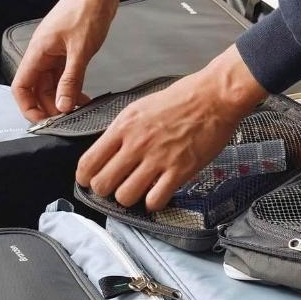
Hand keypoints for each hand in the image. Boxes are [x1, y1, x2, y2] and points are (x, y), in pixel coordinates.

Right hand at [12, 0, 146, 121]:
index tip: (44, 122)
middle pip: (36, 88)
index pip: (21, 86)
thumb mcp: (81, 50)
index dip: (28, 107)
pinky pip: (64, 74)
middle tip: (67, 121)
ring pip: (51, 82)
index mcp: (37, 51)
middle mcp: (43, 52)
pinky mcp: (69, 49)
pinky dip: (71, 87)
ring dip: (62, 98)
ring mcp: (56, 51)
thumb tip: (62, 107)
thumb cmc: (88, 10)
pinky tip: (84, 97)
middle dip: (48, 106)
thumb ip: (71, 80)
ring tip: (79, 111)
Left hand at [76, 45, 266, 210]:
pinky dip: (154, 202)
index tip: (91, 180)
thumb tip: (109, 150)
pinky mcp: (179, 171)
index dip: (86, 178)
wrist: (214, 97)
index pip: (88, 163)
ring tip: (138, 190)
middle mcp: (136, 144)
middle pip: (102, 184)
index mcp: (123, 126)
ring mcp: (158, 159)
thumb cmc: (182, 98)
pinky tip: (158, 193)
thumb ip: (123, 130)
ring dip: (130, 198)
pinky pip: (155, 200)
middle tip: (116, 186)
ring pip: (125, 197)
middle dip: (106, 190)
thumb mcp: (141, 107)